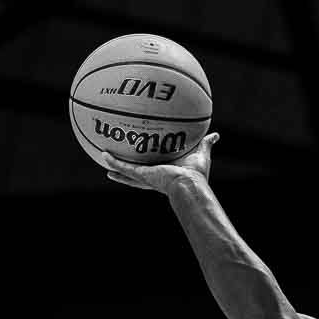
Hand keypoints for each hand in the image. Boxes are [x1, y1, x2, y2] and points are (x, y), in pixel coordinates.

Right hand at [98, 133, 219, 192]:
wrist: (189, 183)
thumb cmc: (196, 172)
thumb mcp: (200, 151)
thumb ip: (205, 143)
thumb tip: (215, 135)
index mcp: (164, 174)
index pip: (152, 171)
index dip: (145, 168)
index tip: (140, 164)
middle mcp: (153, 177)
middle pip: (134, 175)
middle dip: (125, 172)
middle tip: (114, 168)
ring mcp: (146, 176)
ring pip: (126, 172)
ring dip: (115, 166)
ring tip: (103, 159)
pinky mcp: (142, 174)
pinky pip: (125, 167)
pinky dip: (114, 161)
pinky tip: (103, 154)